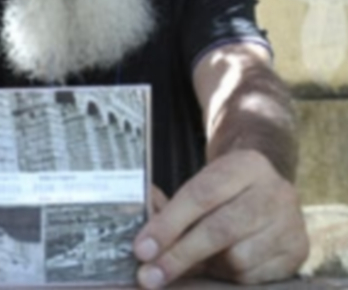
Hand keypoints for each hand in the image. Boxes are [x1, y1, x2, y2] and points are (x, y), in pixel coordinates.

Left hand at [133, 150, 308, 288]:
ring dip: (209, 266)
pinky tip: (223, 265)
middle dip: (179, 255)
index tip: (142, 249)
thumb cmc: (222, 193)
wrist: (268, 191)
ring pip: (238, 258)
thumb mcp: (199, 187)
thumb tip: (142, 239)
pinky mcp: (299, 251)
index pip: (200, 195)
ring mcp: (291, 223)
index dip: (168, 225)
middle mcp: (274, 191)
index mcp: (245, 165)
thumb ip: (167, 208)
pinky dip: (230, 276)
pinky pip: (254, 276)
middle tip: (149, 276)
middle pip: (220, 229)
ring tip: (198, 259)